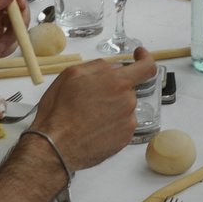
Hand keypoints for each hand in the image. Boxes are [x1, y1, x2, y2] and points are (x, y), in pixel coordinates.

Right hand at [29, 49, 154, 169]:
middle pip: (128, 89)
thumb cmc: (59, 110)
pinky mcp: (125, 139)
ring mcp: (128, 122)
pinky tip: (93, 128)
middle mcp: (128, 101)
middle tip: (90, 98)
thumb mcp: (71, 75)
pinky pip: (122, 125)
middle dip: (113, 90)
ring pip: (124, 107)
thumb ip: (98, 66)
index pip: (146, 67)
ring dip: (111, 108)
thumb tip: (115, 68)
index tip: (139, 55)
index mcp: (117, 82)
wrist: (56, 146)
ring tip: (88, 117)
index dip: (145, 58)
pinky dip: (111, 124)